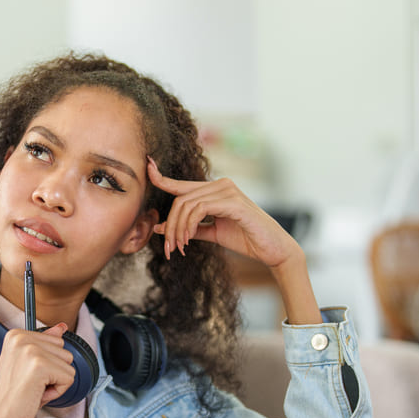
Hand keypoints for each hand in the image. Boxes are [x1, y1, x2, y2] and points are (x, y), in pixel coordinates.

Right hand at [0, 324, 74, 417]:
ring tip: (33, 389)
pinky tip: (36, 394)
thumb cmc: (13, 396)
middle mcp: (22, 338)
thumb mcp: (29, 365)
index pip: (56, 342)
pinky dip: (57, 393)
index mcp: (16, 334)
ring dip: (55, 383)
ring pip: (69, 366)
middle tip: (30, 384)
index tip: (26, 375)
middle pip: (65, 352)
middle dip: (54, 373)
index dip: (47, 364)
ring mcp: (31, 350)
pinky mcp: (40, 366)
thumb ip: (45, 343)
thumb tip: (63, 326)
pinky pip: (69, 379)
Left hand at [148, 159, 299, 269]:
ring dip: (178, 229)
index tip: (147, 168)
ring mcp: (228, 191)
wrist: (272, 249)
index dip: (162, 177)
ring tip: (180, 247)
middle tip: (169, 247)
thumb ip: (188, 229)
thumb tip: (159, 227)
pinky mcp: (234, 202)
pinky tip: (190, 239)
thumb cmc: (245, 239)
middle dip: (170, 225)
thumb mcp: (211, 233)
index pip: (182, 184)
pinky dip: (190, 225)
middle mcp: (221, 184)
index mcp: (215, 190)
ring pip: (188, 204)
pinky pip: (201, 208)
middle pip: (180, 199)